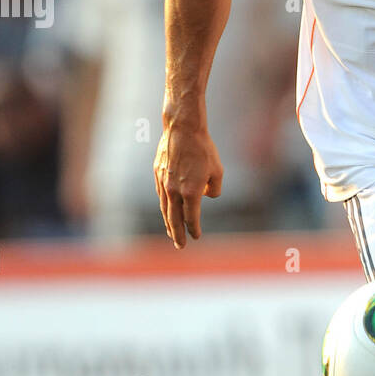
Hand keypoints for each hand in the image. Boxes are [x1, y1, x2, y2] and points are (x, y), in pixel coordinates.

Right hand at [154, 121, 222, 248]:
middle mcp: (174, 191)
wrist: (182, 129)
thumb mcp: (217, 171)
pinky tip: (167, 211)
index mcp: (190, 192)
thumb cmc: (203, 149)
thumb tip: (206, 196)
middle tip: (180, 246)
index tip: (196, 237)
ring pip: (165, 209)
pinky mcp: (157, 174)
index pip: (191, 218)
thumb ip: (214, 189)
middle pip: (174, 219)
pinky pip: (161, 196)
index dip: (194, 230)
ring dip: (168, 223)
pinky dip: (164, 207)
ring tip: (172, 233)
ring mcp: (164, 183)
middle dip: (177, 234)